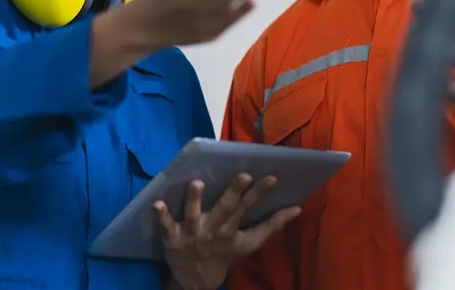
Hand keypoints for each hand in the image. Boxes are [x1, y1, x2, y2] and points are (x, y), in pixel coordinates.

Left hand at [156, 174, 300, 289]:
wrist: (196, 280)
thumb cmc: (225, 254)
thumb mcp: (250, 243)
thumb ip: (272, 225)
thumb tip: (296, 208)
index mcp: (232, 230)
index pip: (248, 208)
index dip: (259, 193)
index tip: (270, 177)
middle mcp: (213, 230)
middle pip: (225, 209)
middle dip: (234, 192)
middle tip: (243, 175)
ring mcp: (191, 233)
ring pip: (194, 214)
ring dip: (195, 200)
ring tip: (197, 183)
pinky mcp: (172, 238)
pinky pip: (166, 226)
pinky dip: (161, 216)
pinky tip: (157, 203)